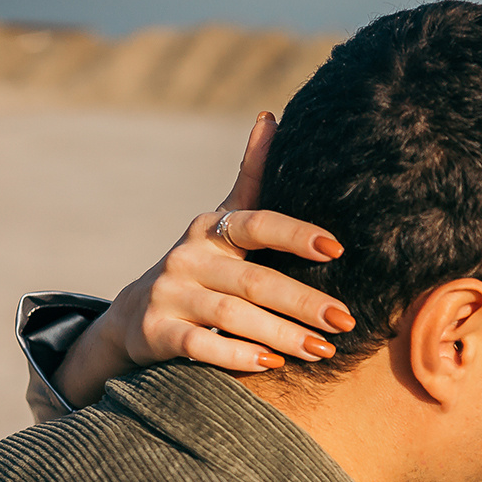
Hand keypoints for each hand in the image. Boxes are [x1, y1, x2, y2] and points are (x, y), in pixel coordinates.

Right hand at [51, 112, 357, 408]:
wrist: (135, 316)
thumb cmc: (202, 266)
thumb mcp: (223, 223)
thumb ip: (252, 178)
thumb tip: (271, 116)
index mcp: (212, 228)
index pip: (257, 224)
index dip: (295, 235)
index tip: (337, 249)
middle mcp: (189, 257)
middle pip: (254, 280)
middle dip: (304, 302)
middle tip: (345, 321)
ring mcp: (170, 294)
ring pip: (232, 316)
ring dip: (281, 335)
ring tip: (323, 350)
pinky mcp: (156, 333)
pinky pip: (200, 346)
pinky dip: (236, 356)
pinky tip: (271, 364)